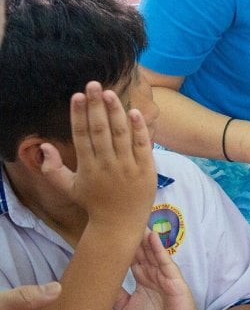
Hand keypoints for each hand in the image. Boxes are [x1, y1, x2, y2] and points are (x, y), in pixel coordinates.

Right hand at [40, 81, 155, 228]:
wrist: (120, 224)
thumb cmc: (94, 203)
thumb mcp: (69, 188)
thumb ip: (52, 169)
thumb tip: (43, 146)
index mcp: (88, 168)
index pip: (82, 136)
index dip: (78, 115)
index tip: (77, 96)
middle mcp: (107, 165)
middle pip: (100, 130)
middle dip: (96, 106)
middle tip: (93, 85)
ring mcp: (128, 167)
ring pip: (121, 135)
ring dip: (116, 112)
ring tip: (110, 93)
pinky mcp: (146, 169)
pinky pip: (143, 145)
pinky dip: (139, 129)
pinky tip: (134, 112)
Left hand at [113, 230, 205, 309]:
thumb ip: (115, 296)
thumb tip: (98, 283)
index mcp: (141, 279)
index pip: (130, 259)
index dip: (121, 249)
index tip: (108, 235)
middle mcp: (151, 273)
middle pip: (140, 252)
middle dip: (132, 238)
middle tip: (120, 221)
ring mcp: (163, 274)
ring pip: (151, 252)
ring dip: (143, 238)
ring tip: (135, 221)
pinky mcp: (173, 278)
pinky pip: (164, 260)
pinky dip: (158, 248)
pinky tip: (152, 236)